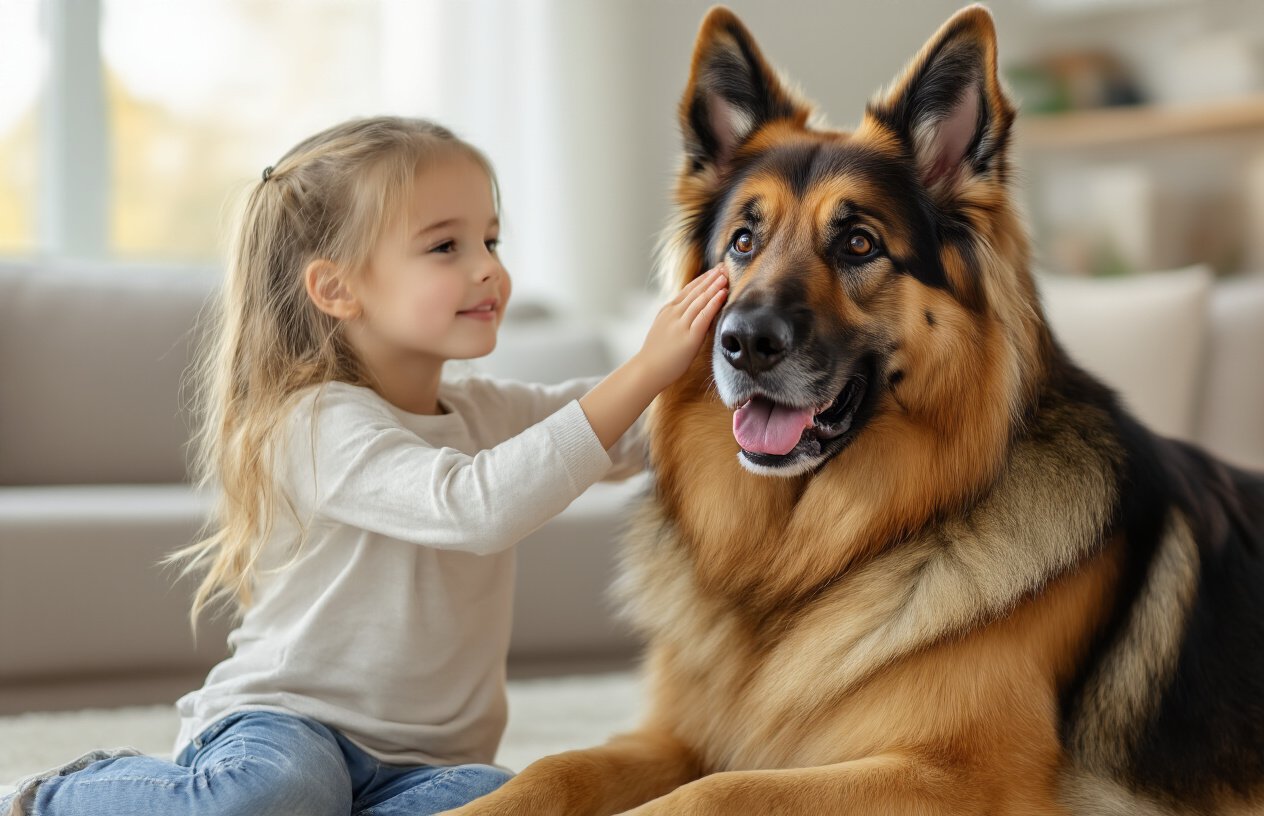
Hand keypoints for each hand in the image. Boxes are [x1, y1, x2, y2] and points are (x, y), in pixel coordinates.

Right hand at [634, 264, 728, 391]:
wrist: (647, 370)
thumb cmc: (657, 355)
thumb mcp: (664, 329)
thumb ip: (677, 319)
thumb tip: (693, 315)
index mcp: (668, 310)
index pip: (688, 290)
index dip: (703, 279)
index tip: (715, 270)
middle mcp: (674, 313)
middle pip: (696, 291)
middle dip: (711, 278)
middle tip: (724, 266)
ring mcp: (681, 324)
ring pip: (700, 300)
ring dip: (714, 286)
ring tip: (726, 275)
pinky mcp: (689, 336)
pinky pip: (704, 315)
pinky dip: (714, 303)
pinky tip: (723, 294)